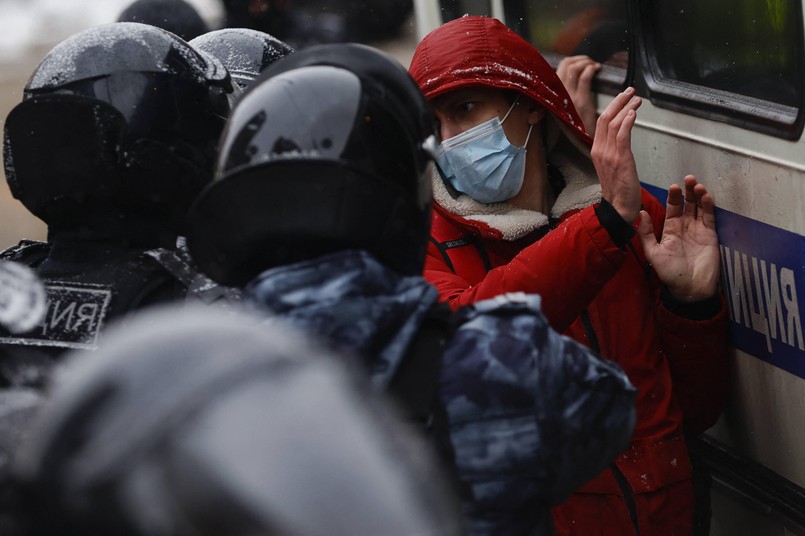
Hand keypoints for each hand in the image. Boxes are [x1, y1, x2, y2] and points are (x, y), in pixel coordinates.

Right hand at [557, 55, 600, 134]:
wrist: (582, 142)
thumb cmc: (577, 127)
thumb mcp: (564, 110)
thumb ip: (564, 96)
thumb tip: (571, 80)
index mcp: (554, 95)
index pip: (558, 68)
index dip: (571, 61)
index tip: (581, 62)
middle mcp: (558, 94)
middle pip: (566, 64)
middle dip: (580, 59)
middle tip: (590, 62)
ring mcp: (568, 97)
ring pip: (574, 67)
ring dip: (587, 62)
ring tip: (594, 66)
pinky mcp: (580, 101)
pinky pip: (585, 77)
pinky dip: (592, 69)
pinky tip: (597, 70)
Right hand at [591, 87, 641, 222]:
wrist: (619, 207)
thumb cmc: (619, 189)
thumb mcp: (611, 166)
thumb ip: (613, 150)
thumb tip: (621, 135)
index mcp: (597, 151)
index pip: (602, 122)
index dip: (613, 106)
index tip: (624, 97)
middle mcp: (600, 151)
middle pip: (605, 118)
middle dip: (619, 101)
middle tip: (631, 91)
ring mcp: (608, 155)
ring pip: (614, 123)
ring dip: (626, 108)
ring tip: (637, 99)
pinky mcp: (620, 159)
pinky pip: (622, 135)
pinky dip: (627, 121)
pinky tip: (633, 113)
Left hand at [637, 175, 720, 300]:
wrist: (690, 288)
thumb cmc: (670, 273)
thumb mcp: (653, 253)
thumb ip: (646, 233)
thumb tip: (640, 213)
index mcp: (670, 230)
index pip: (672, 208)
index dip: (673, 197)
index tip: (673, 187)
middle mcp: (684, 227)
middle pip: (687, 204)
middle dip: (687, 192)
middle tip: (688, 179)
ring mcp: (698, 230)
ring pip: (699, 208)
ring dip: (698, 196)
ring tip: (697, 185)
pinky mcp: (710, 235)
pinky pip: (710, 217)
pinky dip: (709, 206)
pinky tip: (707, 196)